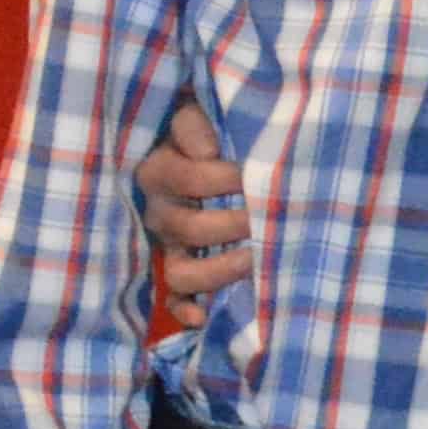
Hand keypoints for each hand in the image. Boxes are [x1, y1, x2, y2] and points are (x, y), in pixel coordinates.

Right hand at [136, 102, 254, 301]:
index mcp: (161, 170)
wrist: (204, 150)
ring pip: (181, 273)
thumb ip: (196, 121)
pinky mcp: (178, 269)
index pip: (187, 178)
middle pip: (188, 229)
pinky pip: (175, 298)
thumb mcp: (198, 112)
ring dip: (218, 272)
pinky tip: (205, 316)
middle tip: (267, 218)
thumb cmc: (210, 131)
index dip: (223, 177)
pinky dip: (187, 310)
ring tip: (254, 260)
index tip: (255, 172)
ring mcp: (169, 246)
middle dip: (232, 225)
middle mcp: (160, 212)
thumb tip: (208, 148)